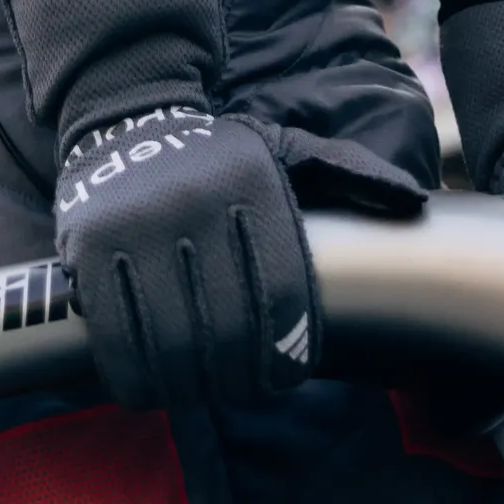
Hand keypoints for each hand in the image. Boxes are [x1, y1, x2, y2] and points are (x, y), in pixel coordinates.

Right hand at [56, 106, 423, 408]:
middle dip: (240, 377)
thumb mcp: (286, 148)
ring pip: (174, 346)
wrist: (125, 114)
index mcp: (252, 184)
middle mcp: (196, 205)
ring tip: (200, 389)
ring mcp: (138, 227)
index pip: (284, 294)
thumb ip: (348, 174)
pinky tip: (152, 385)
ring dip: (190, 386)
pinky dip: (136, 379)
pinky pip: (117, 342)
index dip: (289, 352)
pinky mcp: (89, 249)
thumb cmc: (218, 154)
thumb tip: (414, 203)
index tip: (284, 376)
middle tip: (241, 388)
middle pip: (230, 331)